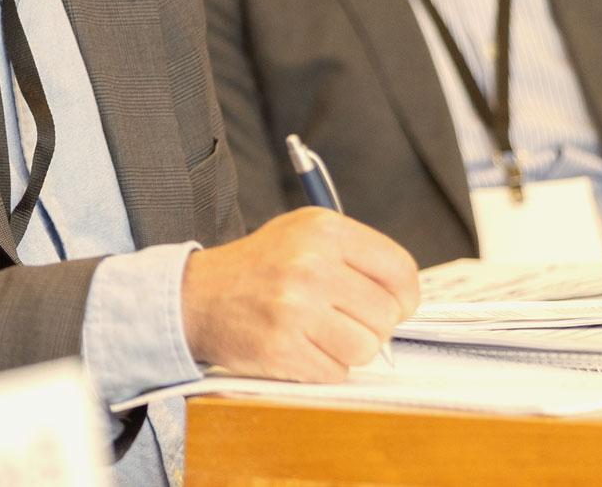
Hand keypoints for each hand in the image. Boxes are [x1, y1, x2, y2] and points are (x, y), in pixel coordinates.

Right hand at [180, 206, 418, 380]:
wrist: (197, 296)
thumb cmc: (259, 267)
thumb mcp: (303, 235)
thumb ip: (355, 257)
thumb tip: (404, 298)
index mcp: (323, 229)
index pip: (400, 270)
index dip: (404, 296)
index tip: (394, 305)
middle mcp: (311, 264)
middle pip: (386, 315)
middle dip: (371, 325)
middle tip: (340, 319)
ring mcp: (296, 307)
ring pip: (366, 348)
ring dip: (347, 349)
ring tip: (317, 332)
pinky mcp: (283, 346)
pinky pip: (336, 372)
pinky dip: (323, 367)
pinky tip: (299, 346)